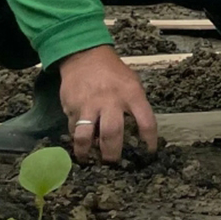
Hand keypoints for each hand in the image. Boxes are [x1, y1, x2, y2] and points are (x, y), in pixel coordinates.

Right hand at [57, 45, 159, 163]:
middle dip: (112, 154)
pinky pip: (74, 129)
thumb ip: (134, 106)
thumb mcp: (132, 83)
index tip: (148, 153)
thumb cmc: (113, 73)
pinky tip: (81, 145)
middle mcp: (111, 100)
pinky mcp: (71, 107)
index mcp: (132, 94)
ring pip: (86, 136)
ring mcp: (89, 105)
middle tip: (113, 163)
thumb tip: (136, 133)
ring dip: (87, 153)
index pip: (146, 122)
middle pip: (113, 134)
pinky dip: (77, 140)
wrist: (85, 56)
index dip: (149, 141)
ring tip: (91, 161)